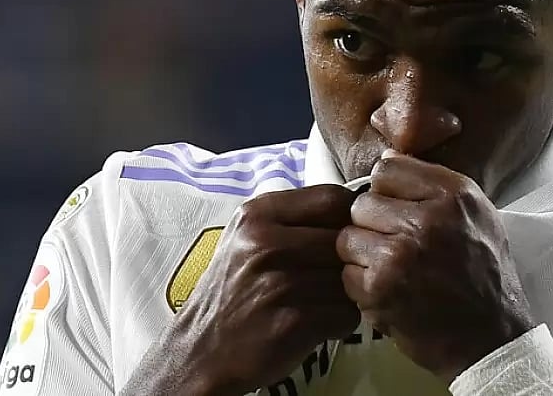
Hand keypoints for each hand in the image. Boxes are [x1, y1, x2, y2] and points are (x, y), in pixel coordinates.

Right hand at [127, 184, 360, 395]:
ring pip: (350, 278)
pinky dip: (340, 323)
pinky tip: (318, 326)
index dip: (349, 219)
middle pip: (346, 240)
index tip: (345, 238)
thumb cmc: (231, 292)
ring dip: (345, 295)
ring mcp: (280, 282)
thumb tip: (353, 213)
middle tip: (332, 279)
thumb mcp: (247, 239)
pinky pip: (346, 314)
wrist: (199, 353)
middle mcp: (266, 242)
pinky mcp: (293, 322)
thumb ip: (292, 221)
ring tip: (321, 304)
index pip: (332, 198)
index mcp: (258, 214)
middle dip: (348, 261)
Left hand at [336, 150, 534, 383]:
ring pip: (348, 238)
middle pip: (362, 203)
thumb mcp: (477, 213)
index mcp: (452, 195)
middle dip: (373, 225)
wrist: (490, 337)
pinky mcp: (378, 289)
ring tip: (391, 269)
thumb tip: (386, 158)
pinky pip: (346, 272)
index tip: (398, 210)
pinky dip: (361, 285)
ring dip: (362, 255)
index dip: (388, 191)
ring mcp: (398, 256)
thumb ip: (434, 182)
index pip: (387, 168)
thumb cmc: (483, 273)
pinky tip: (389, 292)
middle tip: (395, 246)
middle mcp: (425, 221)